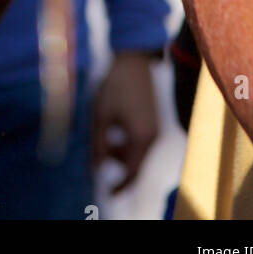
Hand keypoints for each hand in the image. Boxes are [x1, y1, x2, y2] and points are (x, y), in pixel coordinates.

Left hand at [93, 52, 159, 192]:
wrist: (134, 60)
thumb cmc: (116, 86)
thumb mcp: (101, 116)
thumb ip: (99, 145)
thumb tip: (97, 169)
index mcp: (142, 138)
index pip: (133, 173)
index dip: (121, 186)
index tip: (109, 193)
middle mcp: (153, 137)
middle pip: (136, 164)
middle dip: (118, 165)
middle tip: (100, 155)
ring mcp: (155, 129)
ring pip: (138, 152)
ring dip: (122, 152)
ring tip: (104, 135)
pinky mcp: (153, 121)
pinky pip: (141, 141)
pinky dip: (127, 142)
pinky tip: (114, 128)